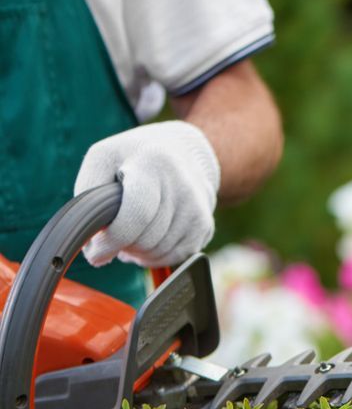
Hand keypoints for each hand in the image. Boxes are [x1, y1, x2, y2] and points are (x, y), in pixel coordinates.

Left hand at [74, 121, 220, 267]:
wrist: (182, 151)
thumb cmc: (133, 157)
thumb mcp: (103, 158)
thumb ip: (88, 195)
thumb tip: (93, 242)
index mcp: (152, 164)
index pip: (136, 216)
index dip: (112, 241)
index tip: (95, 252)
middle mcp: (182, 185)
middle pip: (146, 239)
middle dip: (123, 245)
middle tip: (113, 236)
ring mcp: (197, 207)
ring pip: (160, 252)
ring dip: (139, 252)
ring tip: (131, 234)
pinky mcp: (205, 224)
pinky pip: (176, 257)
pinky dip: (157, 256)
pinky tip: (148, 240)